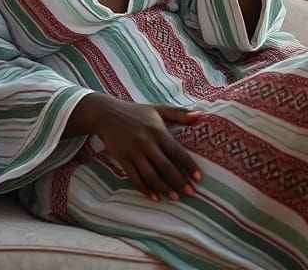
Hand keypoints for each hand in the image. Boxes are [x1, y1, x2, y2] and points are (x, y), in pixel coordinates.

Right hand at [70, 94, 202, 200]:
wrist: (106, 114)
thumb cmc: (135, 112)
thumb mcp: (158, 109)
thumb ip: (179, 114)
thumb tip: (200, 114)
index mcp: (158, 131)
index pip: (177, 152)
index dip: (189, 166)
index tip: (199, 178)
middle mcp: (147, 143)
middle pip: (166, 167)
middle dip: (179, 182)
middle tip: (191, 194)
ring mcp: (134, 152)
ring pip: (151, 175)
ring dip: (164, 188)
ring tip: (175, 198)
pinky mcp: (123, 159)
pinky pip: (135, 178)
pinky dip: (145, 189)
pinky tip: (155, 197)